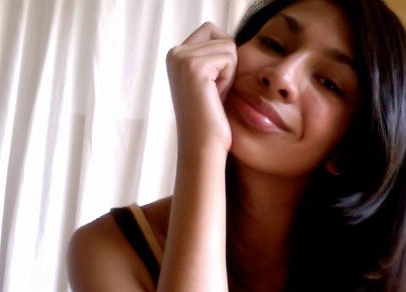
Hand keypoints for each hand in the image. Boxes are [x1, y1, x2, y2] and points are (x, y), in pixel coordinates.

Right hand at [166, 22, 236, 152]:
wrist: (202, 146)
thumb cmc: (211, 118)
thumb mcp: (211, 80)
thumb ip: (214, 57)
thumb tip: (231, 39)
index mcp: (176, 55)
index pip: (212, 31)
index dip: (223, 58)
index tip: (213, 86)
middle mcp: (174, 53)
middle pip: (221, 35)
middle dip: (227, 63)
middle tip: (215, 91)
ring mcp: (182, 58)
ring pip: (228, 46)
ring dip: (229, 73)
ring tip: (214, 96)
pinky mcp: (194, 66)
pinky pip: (229, 58)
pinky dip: (229, 79)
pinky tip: (215, 97)